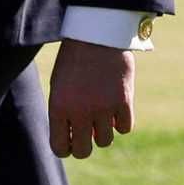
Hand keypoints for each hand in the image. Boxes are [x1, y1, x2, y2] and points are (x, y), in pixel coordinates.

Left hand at [46, 39, 135, 158]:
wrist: (98, 33)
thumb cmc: (74, 59)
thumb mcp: (59, 85)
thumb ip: (63, 112)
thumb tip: (72, 138)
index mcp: (59, 107)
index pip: (60, 147)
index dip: (66, 148)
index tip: (70, 142)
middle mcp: (80, 111)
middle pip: (83, 150)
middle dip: (84, 145)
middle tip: (87, 133)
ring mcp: (103, 107)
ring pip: (105, 141)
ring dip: (103, 132)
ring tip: (102, 116)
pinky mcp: (124, 100)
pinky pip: (124, 128)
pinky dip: (121, 122)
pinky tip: (117, 109)